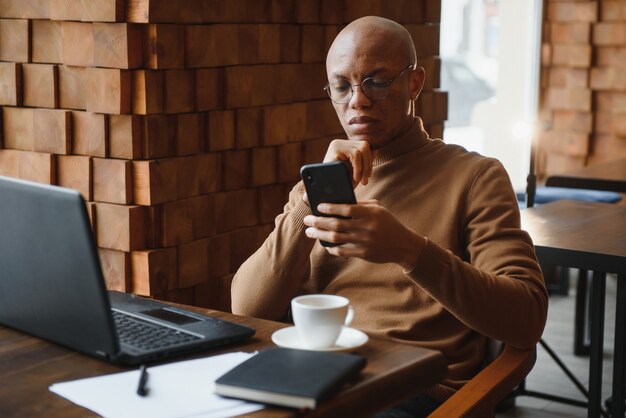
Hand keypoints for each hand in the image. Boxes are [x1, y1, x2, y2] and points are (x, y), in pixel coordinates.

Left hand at [303, 200, 425, 270]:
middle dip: (318, 221)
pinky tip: (325, 244)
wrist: (403, 245)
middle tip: (307, 220)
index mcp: (370, 213)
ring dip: (319, 234)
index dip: (329, 207)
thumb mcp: (379, 209)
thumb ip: (361, 205)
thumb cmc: (388, 224)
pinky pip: (342, 251)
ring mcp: (364, 241)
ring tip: (310, 231)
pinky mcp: (363, 253)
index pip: (346, 208)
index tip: (318, 207)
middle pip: (336, 223)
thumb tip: (338, 202)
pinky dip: (331, 247)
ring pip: (335, 237)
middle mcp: (366, 227)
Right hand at [323, 140, 377, 185]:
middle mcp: (339, 142)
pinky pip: (355, 154)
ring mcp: (336, 144)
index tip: (367, 177)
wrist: (326, 193)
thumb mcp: (355, 171)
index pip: (364, 147)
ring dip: (363, 168)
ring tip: (360, 180)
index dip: (369, 161)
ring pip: (361, 149)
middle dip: (368, 164)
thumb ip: (365, 161)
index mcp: (344, 146)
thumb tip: (376, 150)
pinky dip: (358, 168)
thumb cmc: (341, 182)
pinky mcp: (335, 148)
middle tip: (365, 180)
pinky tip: (355, 178)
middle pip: (364, 145)